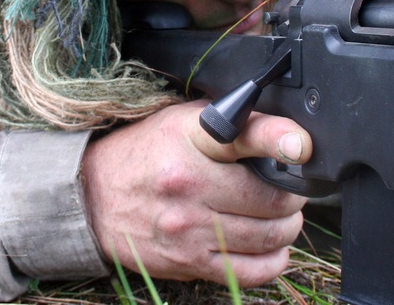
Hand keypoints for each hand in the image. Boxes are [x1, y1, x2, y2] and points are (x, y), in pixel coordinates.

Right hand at [81, 100, 311, 285]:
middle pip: (271, 198)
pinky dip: (273, 259)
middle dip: (293, 196)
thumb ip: (231, 122)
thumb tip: (284, 131)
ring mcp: (189, 228)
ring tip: (281, 217)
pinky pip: (253, 270)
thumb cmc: (144, 154)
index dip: (281, 139)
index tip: (301, 146)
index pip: (244, 135)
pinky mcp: (189, 262)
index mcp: (189, 140)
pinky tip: (270, 246)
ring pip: (269, 235)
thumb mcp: (181, 122)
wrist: (92, 197)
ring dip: (287, 227)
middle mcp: (189, 184)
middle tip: (290, 190)